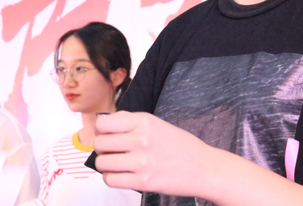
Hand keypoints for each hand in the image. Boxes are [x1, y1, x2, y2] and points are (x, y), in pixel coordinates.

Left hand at [93, 111, 216, 197]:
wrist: (203, 167)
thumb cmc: (181, 146)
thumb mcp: (157, 124)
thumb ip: (132, 123)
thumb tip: (104, 125)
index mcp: (144, 121)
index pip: (104, 124)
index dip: (101, 131)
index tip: (106, 135)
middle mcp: (141, 139)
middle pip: (100, 143)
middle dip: (102, 149)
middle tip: (111, 152)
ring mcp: (141, 161)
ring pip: (102, 163)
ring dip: (105, 165)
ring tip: (116, 164)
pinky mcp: (143, 182)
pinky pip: (111, 180)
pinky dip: (111, 178)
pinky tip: (121, 175)